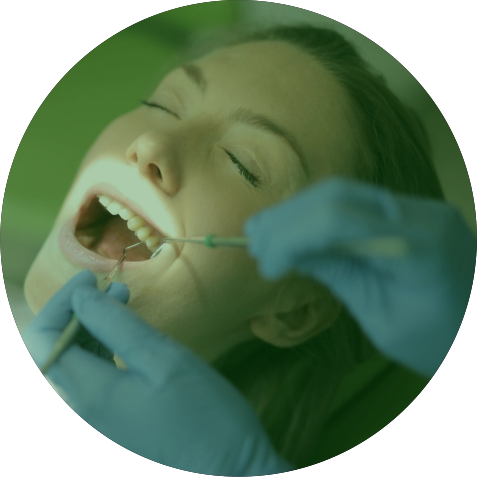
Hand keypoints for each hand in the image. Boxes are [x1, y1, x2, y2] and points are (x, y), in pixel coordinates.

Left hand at [22, 270, 291, 474]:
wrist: (230, 467)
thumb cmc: (204, 412)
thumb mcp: (163, 359)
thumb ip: (118, 325)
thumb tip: (81, 296)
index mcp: (89, 391)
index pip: (42, 339)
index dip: (59, 302)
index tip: (90, 278)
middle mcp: (84, 405)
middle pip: (55, 349)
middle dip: (77, 309)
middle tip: (111, 285)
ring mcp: (100, 412)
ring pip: (75, 358)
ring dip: (92, 323)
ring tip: (122, 298)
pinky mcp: (118, 413)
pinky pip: (94, 371)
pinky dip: (104, 343)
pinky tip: (128, 331)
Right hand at [245, 177, 474, 377]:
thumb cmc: (440, 341)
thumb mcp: (383, 319)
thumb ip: (338, 275)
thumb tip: (288, 254)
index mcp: (420, 242)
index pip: (341, 220)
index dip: (294, 236)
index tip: (265, 266)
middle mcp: (418, 211)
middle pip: (337, 195)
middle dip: (288, 219)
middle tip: (253, 242)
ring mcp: (414, 205)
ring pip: (340, 192)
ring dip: (295, 212)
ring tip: (260, 234)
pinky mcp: (404, 210)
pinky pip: (351, 203)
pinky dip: (315, 215)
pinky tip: (290, 228)